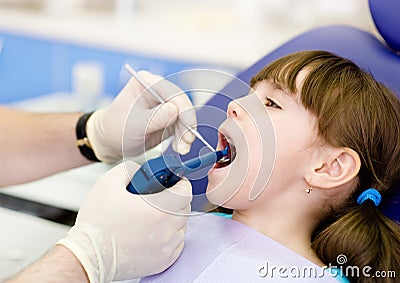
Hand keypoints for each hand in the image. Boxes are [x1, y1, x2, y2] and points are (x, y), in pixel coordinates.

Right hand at [57, 161, 191, 281]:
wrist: (88, 257)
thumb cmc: (96, 223)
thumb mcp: (107, 183)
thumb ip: (129, 169)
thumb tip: (142, 169)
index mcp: (157, 211)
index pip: (186, 193)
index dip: (181, 184)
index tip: (175, 183)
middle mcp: (166, 231)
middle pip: (185, 210)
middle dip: (178, 200)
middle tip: (163, 197)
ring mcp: (165, 249)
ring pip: (182, 228)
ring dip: (174, 219)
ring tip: (155, 216)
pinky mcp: (162, 262)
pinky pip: (177, 245)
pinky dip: (170, 236)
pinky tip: (154, 232)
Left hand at [87, 71, 195, 162]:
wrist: (110, 141)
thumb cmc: (115, 129)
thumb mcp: (134, 125)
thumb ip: (155, 117)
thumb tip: (175, 109)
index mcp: (146, 83)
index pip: (172, 92)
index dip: (184, 110)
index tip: (189, 127)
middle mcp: (157, 90)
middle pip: (182, 104)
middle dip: (187, 124)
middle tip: (187, 141)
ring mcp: (164, 103)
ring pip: (185, 116)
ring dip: (186, 133)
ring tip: (181, 149)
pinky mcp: (169, 117)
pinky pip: (183, 125)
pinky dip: (183, 137)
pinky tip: (179, 147)